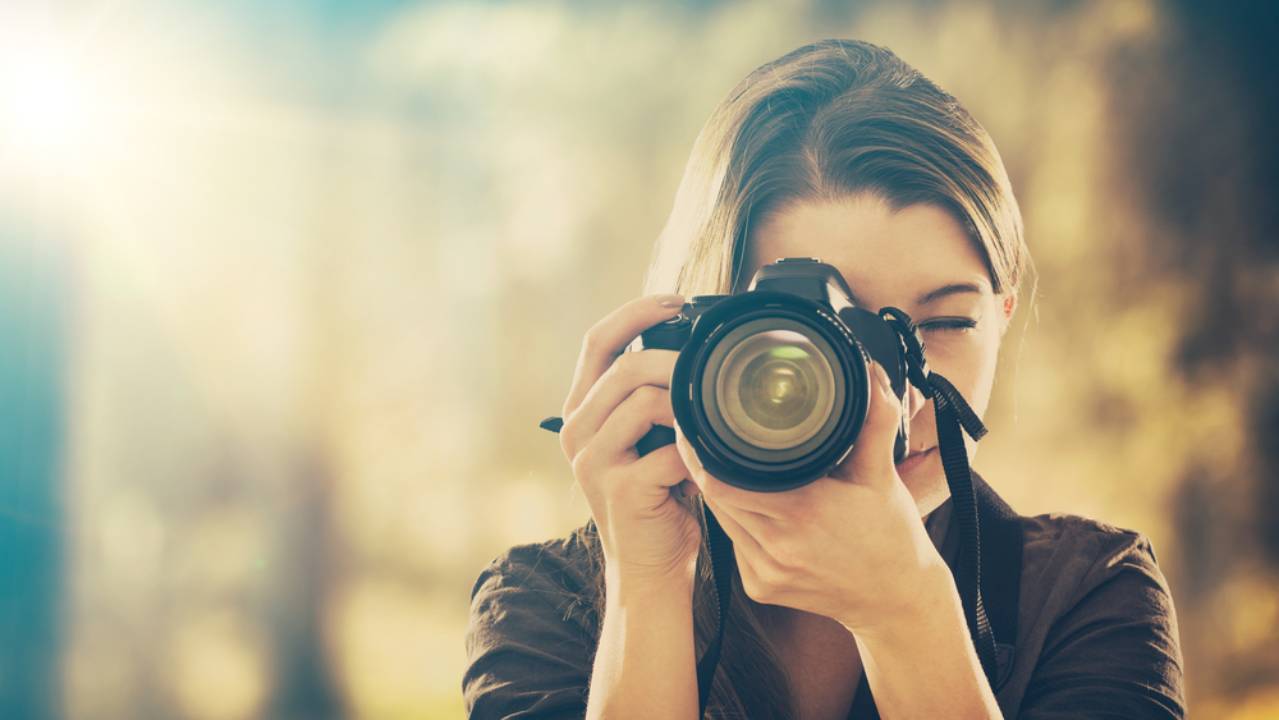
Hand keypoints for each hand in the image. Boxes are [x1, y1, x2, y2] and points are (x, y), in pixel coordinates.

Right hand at [559, 294, 702, 591]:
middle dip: (675, 358)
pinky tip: (711, 460)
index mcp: (581, 411)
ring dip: (688, 404)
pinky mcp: (619, 490)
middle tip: (712, 365)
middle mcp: (576, 431)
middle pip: (624, 367)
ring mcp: (592, 462)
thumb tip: (695, 348)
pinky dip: (697, 450)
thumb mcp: (648, 438)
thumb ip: (655, 397)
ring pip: (644, 401)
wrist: (650, 570)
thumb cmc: (659, 498)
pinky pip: (667, 450)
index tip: (679, 301)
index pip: (597, 340)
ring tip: (712, 418)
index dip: (636, 312)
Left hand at [675, 360, 951, 633]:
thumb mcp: (882, 474)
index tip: (695, 425)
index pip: (723, 480)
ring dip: (719, 493)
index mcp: (802, 513)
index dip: (702, 454)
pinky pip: (734, 544)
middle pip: (715, 497)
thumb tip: (871, 372)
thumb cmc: (891, 535)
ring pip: (721, 521)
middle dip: (707, 467)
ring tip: (719, 464)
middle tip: (702, 436)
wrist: (897, 600)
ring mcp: (765, 573)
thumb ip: (874, 420)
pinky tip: (747, 504)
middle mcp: (777, 547)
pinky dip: (735, 520)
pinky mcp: (760, 589)